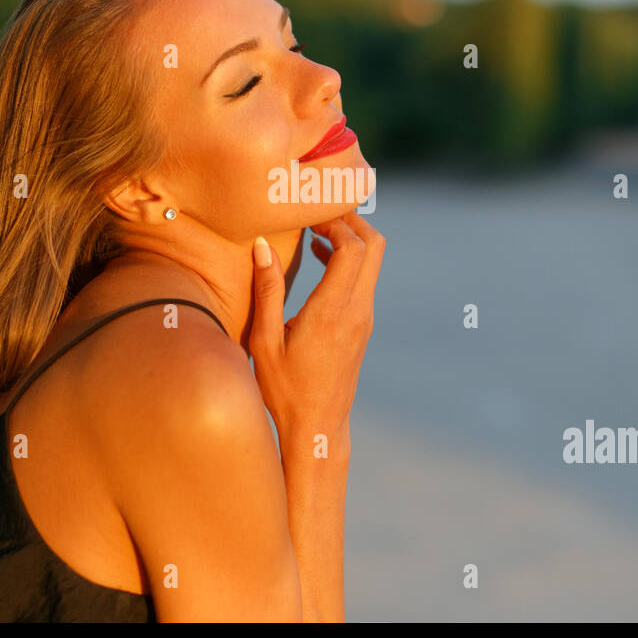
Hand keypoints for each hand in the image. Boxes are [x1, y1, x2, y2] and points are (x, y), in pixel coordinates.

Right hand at [248, 212, 385, 438]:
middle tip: (318, 209)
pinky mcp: (362, 325)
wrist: (317, 428)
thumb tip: (263, 245)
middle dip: (350, 220)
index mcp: (333, 311)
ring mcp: (364, 318)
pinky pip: (363, 279)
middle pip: (374, 246)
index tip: (307, 213)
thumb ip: (267, 290)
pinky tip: (320, 256)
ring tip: (314, 227)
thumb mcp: (265, 340)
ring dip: (350, 238)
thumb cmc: (284, 389)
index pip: (352, 248)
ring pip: (372, 262)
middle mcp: (357, 311)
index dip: (335, 221)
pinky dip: (348, 258)